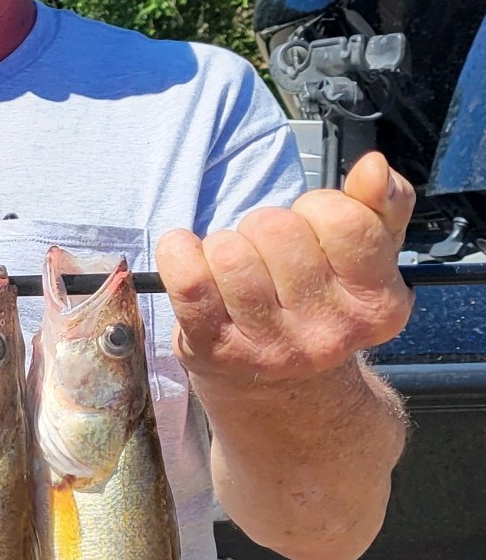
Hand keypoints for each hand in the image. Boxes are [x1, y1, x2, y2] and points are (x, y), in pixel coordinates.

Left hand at [156, 152, 414, 389]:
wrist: (285, 392)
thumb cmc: (318, 306)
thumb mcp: (366, 259)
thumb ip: (381, 207)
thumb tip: (374, 168)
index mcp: (377, 303)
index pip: (342, 218)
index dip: (318, 206)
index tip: (312, 224)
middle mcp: (328, 332)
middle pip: (277, 229)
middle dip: (265, 226)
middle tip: (268, 254)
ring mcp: (270, 346)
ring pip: (230, 252)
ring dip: (224, 244)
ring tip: (234, 267)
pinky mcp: (216, 351)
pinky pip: (189, 282)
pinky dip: (178, 254)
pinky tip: (184, 252)